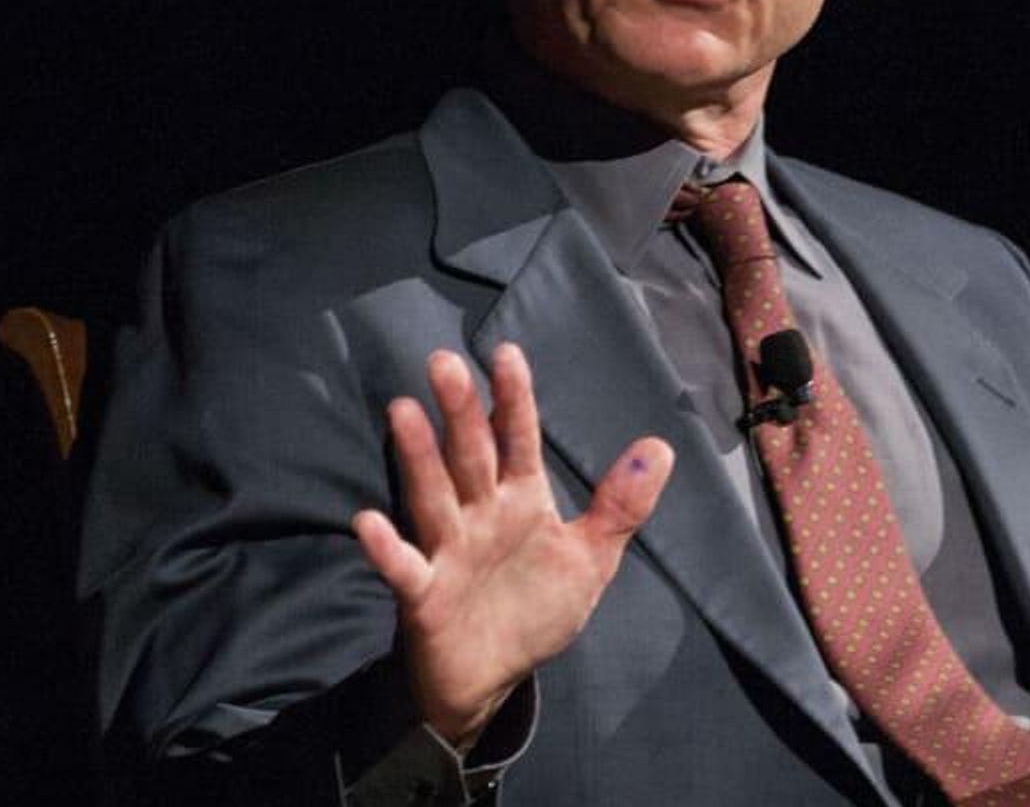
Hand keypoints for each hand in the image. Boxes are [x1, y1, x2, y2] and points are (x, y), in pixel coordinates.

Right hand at [352, 344, 673, 746]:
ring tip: (402, 411)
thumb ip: (621, 505)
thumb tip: (660, 446)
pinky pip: (404, 568)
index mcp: (521, 500)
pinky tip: (369, 522)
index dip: (514, 398)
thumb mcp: (590, 558)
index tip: (506, 353)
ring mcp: (449, 551)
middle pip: (470, 454)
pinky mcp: (424, 595)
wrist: (492, 678)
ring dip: (418, 457)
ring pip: (433, 496)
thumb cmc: (535, 607)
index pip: (518, 439)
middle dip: (461, 410)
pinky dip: (386, 548)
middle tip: (444, 361)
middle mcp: (480, 515)